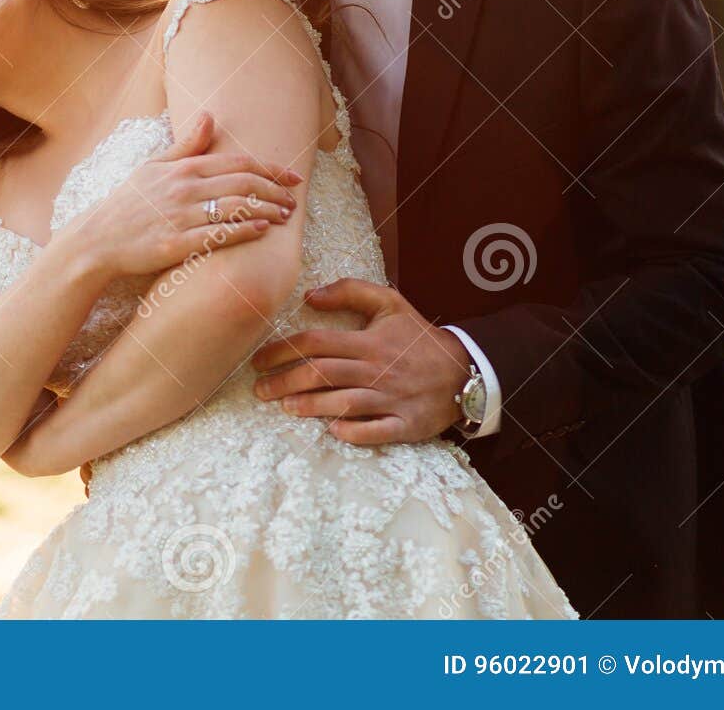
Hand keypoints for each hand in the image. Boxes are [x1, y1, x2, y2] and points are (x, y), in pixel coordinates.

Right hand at [64, 111, 300, 281]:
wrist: (97, 239)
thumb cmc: (127, 203)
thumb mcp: (152, 166)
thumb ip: (186, 144)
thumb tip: (209, 116)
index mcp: (183, 168)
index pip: (238, 162)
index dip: (270, 169)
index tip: (292, 177)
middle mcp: (184, 188)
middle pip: (243, 183)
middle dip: (275, 190)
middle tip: (294, 200)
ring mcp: (180, 216)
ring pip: (235, 206)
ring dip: (266, 209)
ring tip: (284, 216)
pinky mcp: (176, 243)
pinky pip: (217, 234)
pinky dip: (243, 230)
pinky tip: (261, 229)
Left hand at [249, 279, 470, 443]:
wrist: (465, 370)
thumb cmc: (418, 337)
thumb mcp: (390, 303)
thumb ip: (350, 291)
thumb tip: (310, 294)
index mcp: (369, 341)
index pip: (316, 343)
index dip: (282, 350)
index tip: (258, 359)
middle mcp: (377, 369)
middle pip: (322, 375)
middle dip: (284, 382)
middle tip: (259, 389)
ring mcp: (392, 398)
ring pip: (343, 403)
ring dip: (310, 407)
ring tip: (285, 407)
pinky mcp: (406, 424)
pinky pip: (377, 431)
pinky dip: (353, 432)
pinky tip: (332, 430)